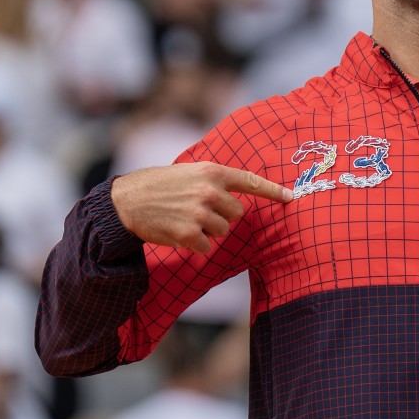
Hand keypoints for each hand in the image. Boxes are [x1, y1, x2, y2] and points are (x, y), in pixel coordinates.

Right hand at [111, 162, 292, 253]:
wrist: (127, 200)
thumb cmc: (160, 185)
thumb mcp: (189, 171)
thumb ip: (214, 180)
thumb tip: (240, 194)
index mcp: (211, 172)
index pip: (250, 181)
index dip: (272, 191)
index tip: (291, 197)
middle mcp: (209, 191)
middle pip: (237, 213)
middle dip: (222, 216)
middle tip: (199, 211)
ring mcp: (200, 213)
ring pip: (223, 231)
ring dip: (208, 230)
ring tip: (185, 219)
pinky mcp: (189, 234)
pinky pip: (207, 246)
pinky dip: (196, 244)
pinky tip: (179, 232)